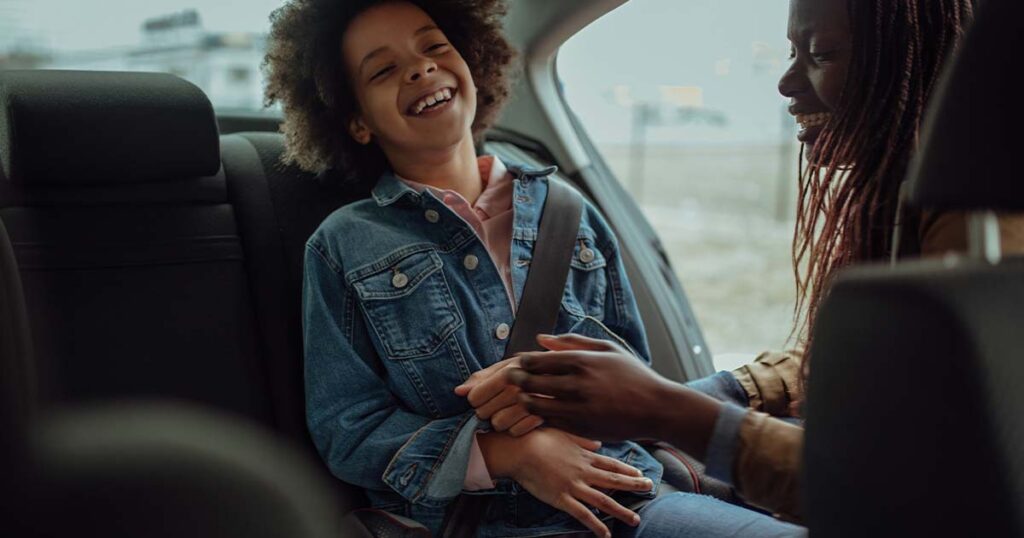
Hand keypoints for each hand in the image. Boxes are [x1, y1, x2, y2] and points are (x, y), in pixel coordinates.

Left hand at [455, 358, 543, 435]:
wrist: (566, 379)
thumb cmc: (530, 371)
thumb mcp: (507, 367)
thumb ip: (481, 377)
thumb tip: (458, 392)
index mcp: (512, 368)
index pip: (476, 396)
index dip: (476, 399)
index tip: (482, 397)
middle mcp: (524, 384)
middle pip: (484, 412)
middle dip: (487, 410)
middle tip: (498, 404)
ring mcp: (535, 402)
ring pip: (498, 424)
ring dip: (500, 421)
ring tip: (509, 412)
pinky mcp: (545, 417)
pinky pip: (515, 431)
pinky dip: (515, 428)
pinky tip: (521, 419)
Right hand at [478, 429, 652, 536]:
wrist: (519, 449)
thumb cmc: (538, 438)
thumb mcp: (563, 434)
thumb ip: (582, 441)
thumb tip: (597, 443)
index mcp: (583, 456)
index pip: (611, 464)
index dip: (627, 469)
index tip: (641, 473)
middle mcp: (583, 472)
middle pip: (614, 480)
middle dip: (634, 485)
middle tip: (650, 488)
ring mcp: (574, 486)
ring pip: (603, 501)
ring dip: (621, 511)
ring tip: (635, 519)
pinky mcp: (561, 499)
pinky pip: (582, 515)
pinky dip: (595, 525)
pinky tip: (605, 535)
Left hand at [509, 334, 721, 456]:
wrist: (656, 408)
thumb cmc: (632, 375)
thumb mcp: (607, 349)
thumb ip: (571, 341)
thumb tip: (540, 338)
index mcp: (581, 361)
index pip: (536, 360)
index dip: (523, 361)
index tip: (522, 362)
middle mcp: (576, 385)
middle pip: (529, 382)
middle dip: (516, 379)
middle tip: (512, 378)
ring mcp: (577, 408)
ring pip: (533, 404)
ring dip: (523, 399)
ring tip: (524, 395)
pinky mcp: (579, 428)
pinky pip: (548, 420)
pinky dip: (539, 415)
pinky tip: (540, 410)